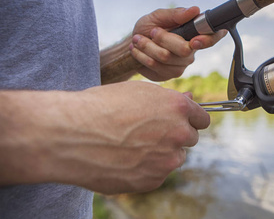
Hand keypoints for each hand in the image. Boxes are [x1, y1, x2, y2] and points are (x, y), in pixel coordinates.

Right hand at [49, 81, 209, 193]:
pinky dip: (146, 170)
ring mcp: (167, 160)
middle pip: (189, 138)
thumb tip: (189, 98)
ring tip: (130, 146)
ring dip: (161, 154)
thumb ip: (167, 99)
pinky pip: (157, 174)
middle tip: (147, 133)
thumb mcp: (136, 92)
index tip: (178, 122)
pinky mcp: (152, 181)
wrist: (71, 134)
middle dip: (175, 136)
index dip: (189, 119)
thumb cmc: (101, 106)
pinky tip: (123, 160)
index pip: (202, 118)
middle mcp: (179, 133)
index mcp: (178, 107)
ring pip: (173, 158)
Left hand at [130, 7, 226, 80]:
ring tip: (139, 40)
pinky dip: (142, 56)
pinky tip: (138, 51)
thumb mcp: (158, 16)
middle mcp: (191, 51)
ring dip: (148, 47)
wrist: (133, 43)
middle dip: (162, 39)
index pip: (212, 38)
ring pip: (166, 58)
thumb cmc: (148, 27)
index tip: (195, 41)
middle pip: (184, 50)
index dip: (208, 40)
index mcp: (193, 33)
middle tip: (152, 32)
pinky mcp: (169, 75)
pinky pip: (156, 67)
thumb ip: (175, 14)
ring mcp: (181, 65)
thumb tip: (195, 10)